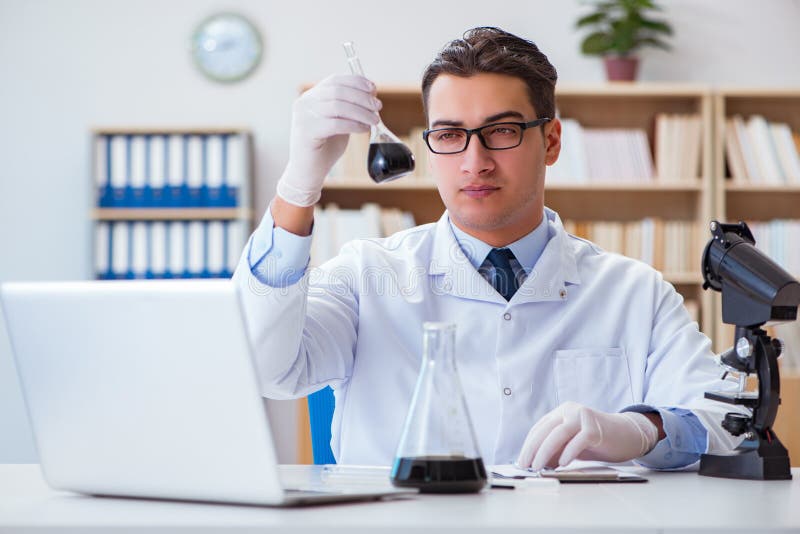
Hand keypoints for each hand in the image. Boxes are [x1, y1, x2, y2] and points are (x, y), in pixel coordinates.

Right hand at [276, 74, 380, 206]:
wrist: (308, 172)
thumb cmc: (325, 148)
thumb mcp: (338, 122)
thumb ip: (348, 108)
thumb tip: (371, 97)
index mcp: (311, 96)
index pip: (335, 80)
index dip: (356, 82)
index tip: (373, 89)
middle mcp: (304, 103)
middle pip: (338, 90)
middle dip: (362, 97)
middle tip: (378, 107)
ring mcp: (303, 116)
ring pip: (338, 106)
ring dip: (361, 111)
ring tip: (374, 120)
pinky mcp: (307, 132)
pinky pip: (335, 124)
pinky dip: (353, 125)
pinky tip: (364, 129)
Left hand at [516, 402, 659, 470]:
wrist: (626, 435)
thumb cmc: (597, 441)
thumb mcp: (572, 445)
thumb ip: (556, 450)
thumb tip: (537, 462)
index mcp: (561, 412)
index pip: (539, 428)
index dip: (528, 445)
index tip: (521, 461)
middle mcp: (570, 410)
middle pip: (546, 430)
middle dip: (533, 449)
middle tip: (526, 466)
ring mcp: (583, 416)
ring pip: (559, 433)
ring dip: (546, 451)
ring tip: (539, 467)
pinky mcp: (596, 427)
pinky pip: (580, 439)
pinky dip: (569, 452)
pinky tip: (562, 464)